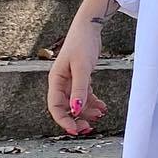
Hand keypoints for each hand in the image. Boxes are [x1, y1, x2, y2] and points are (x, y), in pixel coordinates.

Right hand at [47, 13, 108, 134]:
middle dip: (76, 119)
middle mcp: (61, 82)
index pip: (55, 106)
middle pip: (66, 107)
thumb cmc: (81, 42)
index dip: (64, 120)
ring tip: (100, 115)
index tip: (75, 130)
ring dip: (86, 112)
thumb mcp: (82, 67)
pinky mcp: (81, 78)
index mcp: (56, 80)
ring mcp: (71, 81)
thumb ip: (79, 89)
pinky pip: (85, 96)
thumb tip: (75, 109)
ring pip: (76, 103)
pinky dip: (93, 103)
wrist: (89, 27)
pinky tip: (102, 107)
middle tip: (89, 128)